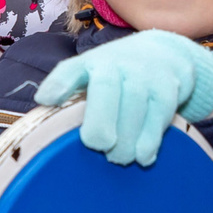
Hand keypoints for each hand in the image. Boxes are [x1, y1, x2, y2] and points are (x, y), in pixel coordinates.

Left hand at [33, 30, 212, 166]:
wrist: (166, 54)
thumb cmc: (119, 75)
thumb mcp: (92, 75)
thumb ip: (68, 90)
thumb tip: (43, 106)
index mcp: (91, 63)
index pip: (71, 69)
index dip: (59, 83)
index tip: (46, 100)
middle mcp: (117, 62)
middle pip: (106, 86)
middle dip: (101, 120)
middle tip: (98, 146)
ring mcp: (145, 72)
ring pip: (135, 102)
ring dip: (127, 137)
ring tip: (119, 159)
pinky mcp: (169, 86)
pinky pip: (160, 112)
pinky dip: (151, 138)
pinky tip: (142, 156)